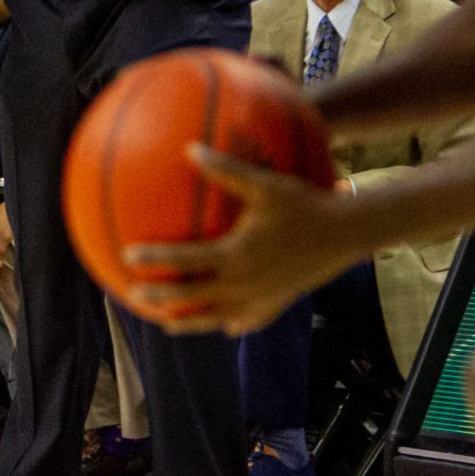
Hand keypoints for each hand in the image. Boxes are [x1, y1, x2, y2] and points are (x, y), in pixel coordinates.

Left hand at [117, 145, 348, 336]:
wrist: (345, 234)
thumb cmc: (304, 204)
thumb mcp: (264, 184)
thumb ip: (225, 170)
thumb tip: (190, 149)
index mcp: (234, 255)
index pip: (184, 260)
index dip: (155, 258)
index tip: (129, 256)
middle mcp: (242, 284)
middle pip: (192, 296)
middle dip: (161, 296)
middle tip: (134, 293)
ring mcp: (259, 299)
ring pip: (215, 317)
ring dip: (189, 320)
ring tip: (167, 322)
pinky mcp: (276, 304)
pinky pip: (248, 320)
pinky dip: (230, 323)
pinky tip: (222, 325)